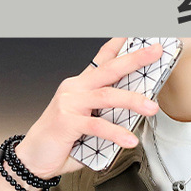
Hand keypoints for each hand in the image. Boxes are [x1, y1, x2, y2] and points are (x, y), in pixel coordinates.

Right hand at [14, 37, 163, 178]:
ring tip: (152, 107)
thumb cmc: (61, 140)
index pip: (102, 60)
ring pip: (107, 96)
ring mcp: (70, 103)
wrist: (34, 157)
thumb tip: (135, 118)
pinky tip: (129, 140)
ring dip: (132, 100)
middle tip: (156, 52)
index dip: (118, 45)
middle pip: (109, 70)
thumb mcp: (88, 123)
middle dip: (135, 59)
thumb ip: (107, 116)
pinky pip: (97, 125)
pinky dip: (116, 133)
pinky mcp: (67, 122)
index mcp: (80, 86)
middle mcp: (74, 89)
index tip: (135, 32)